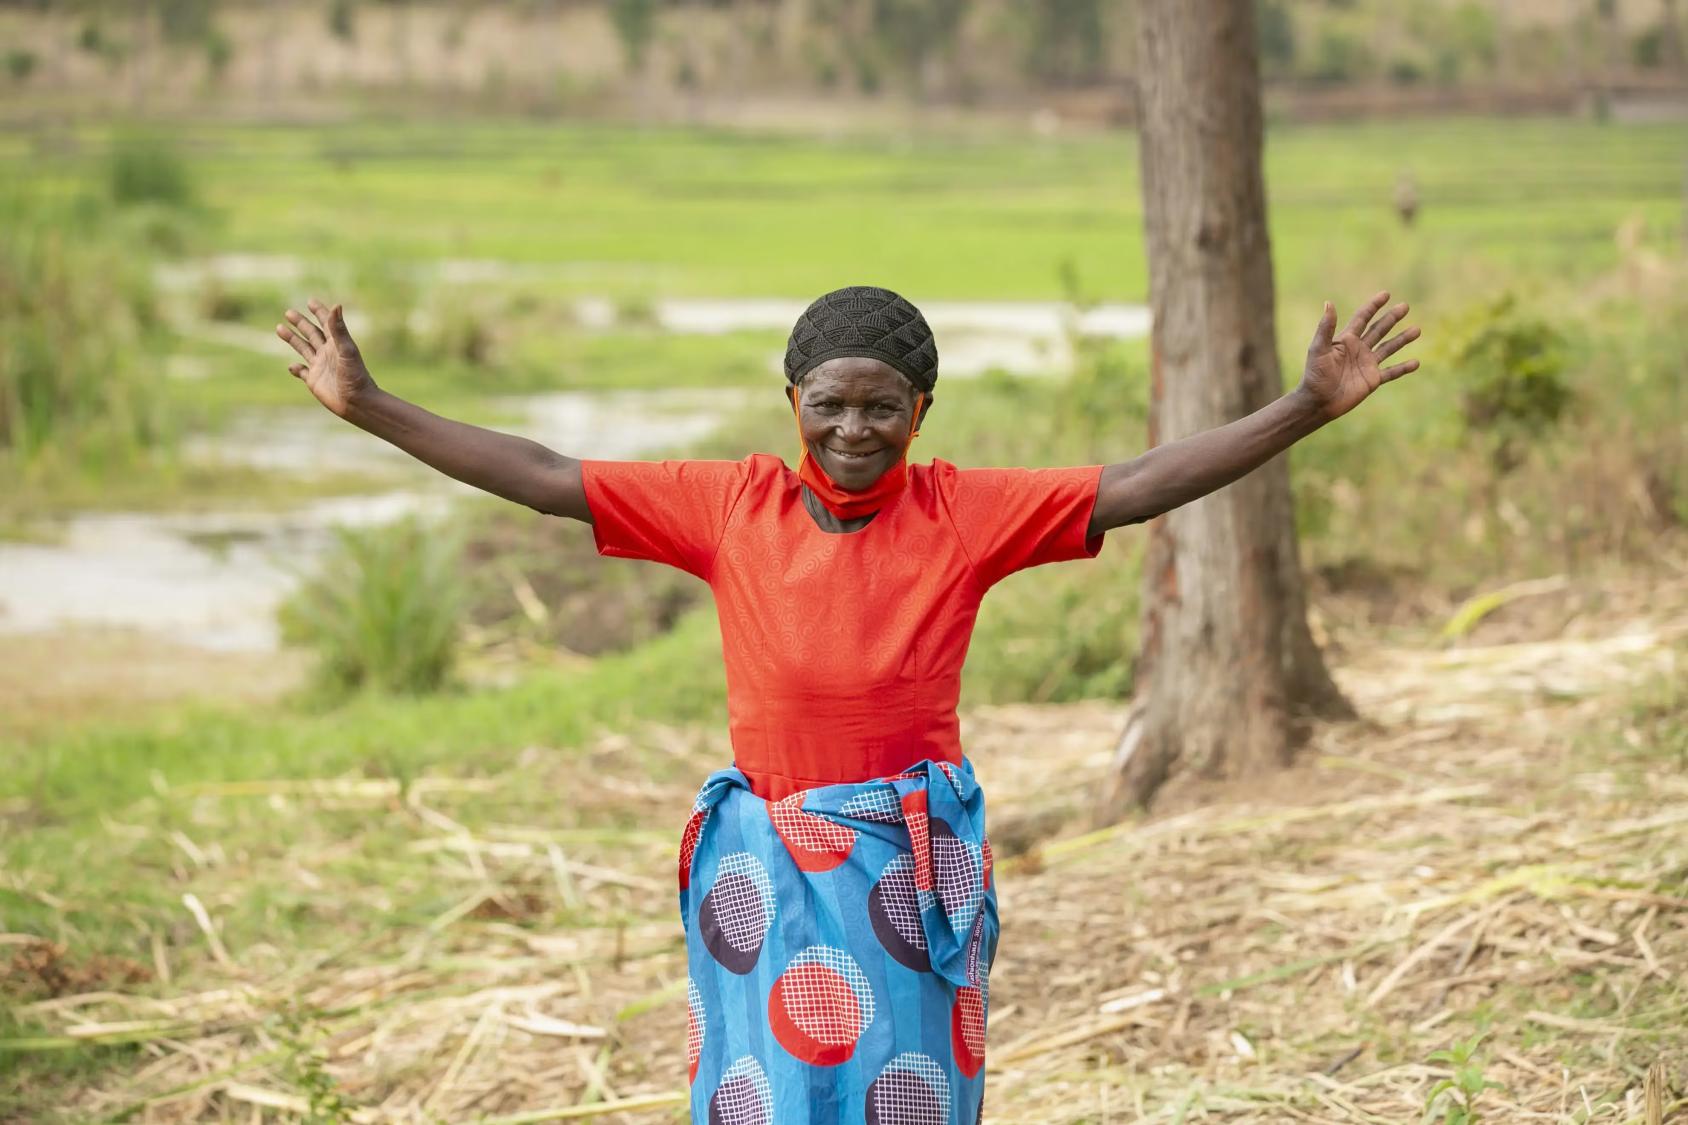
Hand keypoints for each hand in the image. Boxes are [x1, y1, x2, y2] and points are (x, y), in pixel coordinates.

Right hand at [275, 298, 376, 417]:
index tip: (310, 301)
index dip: (320, 312)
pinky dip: (296, 369)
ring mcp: (320, 366)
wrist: (357, 402)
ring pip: (303, 349)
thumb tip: (336, 305)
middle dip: (301, 323)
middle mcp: (327, 353)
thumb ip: (339, 329)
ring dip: (292, 339)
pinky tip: (291, 366)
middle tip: (289, 312)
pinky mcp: (314, 381)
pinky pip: (302, 372)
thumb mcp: (346, 349)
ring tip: (279, 328)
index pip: (326, 324)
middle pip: (311, 334)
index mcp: (336, 344)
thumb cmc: (355, 375)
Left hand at [1298, 291, 1420, 420]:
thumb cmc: (1315, 375)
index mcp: (1346, 340)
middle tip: (1405, 306)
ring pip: (1388, 348)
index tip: (1386, 294)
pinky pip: (1391, 372)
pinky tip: (1416, 362)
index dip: (1373, 306)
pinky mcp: (1372, 380)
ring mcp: (1367, 364)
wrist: (1318, 402)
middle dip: (1392, 318)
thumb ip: (1326, 328)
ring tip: (1417, 330)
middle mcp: (1359, 349)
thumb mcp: (1319, 349)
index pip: (1363, 318)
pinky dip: (1403, 368)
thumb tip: (1328, 302)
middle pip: (1379, 329)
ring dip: (1402, 339)